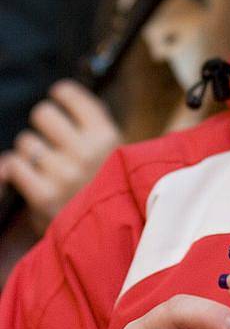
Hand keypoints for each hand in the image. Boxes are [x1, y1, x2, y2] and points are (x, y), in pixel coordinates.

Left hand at [0, 80, 121, 232]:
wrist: (113, 236)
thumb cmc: (112, 188)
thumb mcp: (116, 151)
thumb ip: (92, 122)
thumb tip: (60, 92)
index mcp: (107, 136)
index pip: (69, 94)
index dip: (60, 94)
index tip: (59, 99)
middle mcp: (87, 151)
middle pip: (42, 114)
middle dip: (42, 125)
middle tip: (50, 138)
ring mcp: (65, 173)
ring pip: (26, 141)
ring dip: (30, 152)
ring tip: (45, 165)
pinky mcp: (44, 195)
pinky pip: (14, 165)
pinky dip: (16, 170)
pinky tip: (30, 177)